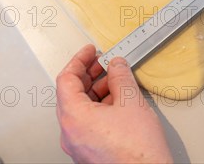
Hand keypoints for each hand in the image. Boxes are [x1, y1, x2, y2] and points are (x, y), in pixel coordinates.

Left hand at [56, 44, 172, 163]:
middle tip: (103, 62)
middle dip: (89, 75)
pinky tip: (118, 102)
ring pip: (81, 109)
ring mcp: (78, 144)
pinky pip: (88, 123)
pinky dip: (100, 108)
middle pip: (71, 94)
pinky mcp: (89, 152)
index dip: (79, 60)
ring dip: (97, 91)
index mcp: (74, 117)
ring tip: (117, 82)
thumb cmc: (137, 150)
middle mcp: (70, 132)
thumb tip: (116, 66)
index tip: (89, 51)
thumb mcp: (131, 101)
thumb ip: (120, 77)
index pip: (66, 79)